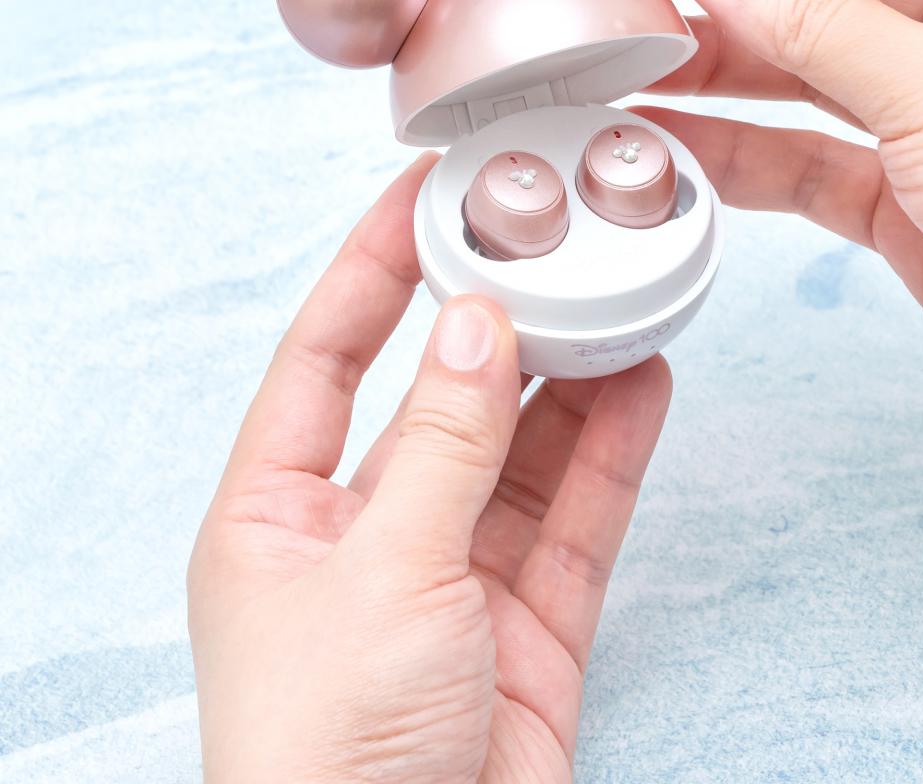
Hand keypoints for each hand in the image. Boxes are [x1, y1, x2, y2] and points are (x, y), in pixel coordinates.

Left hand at [188, 155, 671, 782]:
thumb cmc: (329, 760)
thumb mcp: (382, 575)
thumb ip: (443, 445)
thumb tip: (479, 327)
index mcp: (279, 513)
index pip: (324, 356)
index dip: (372, 268)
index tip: (423, 195)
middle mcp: (365, 531)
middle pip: (437, 396)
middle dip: (493, 322)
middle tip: (547, 245)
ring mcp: (452, 574)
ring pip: (521, 450)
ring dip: (568, 379)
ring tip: (616, 300)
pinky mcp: (526, 621)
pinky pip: (575, 516)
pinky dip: (610, 451)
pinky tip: (642, 383)